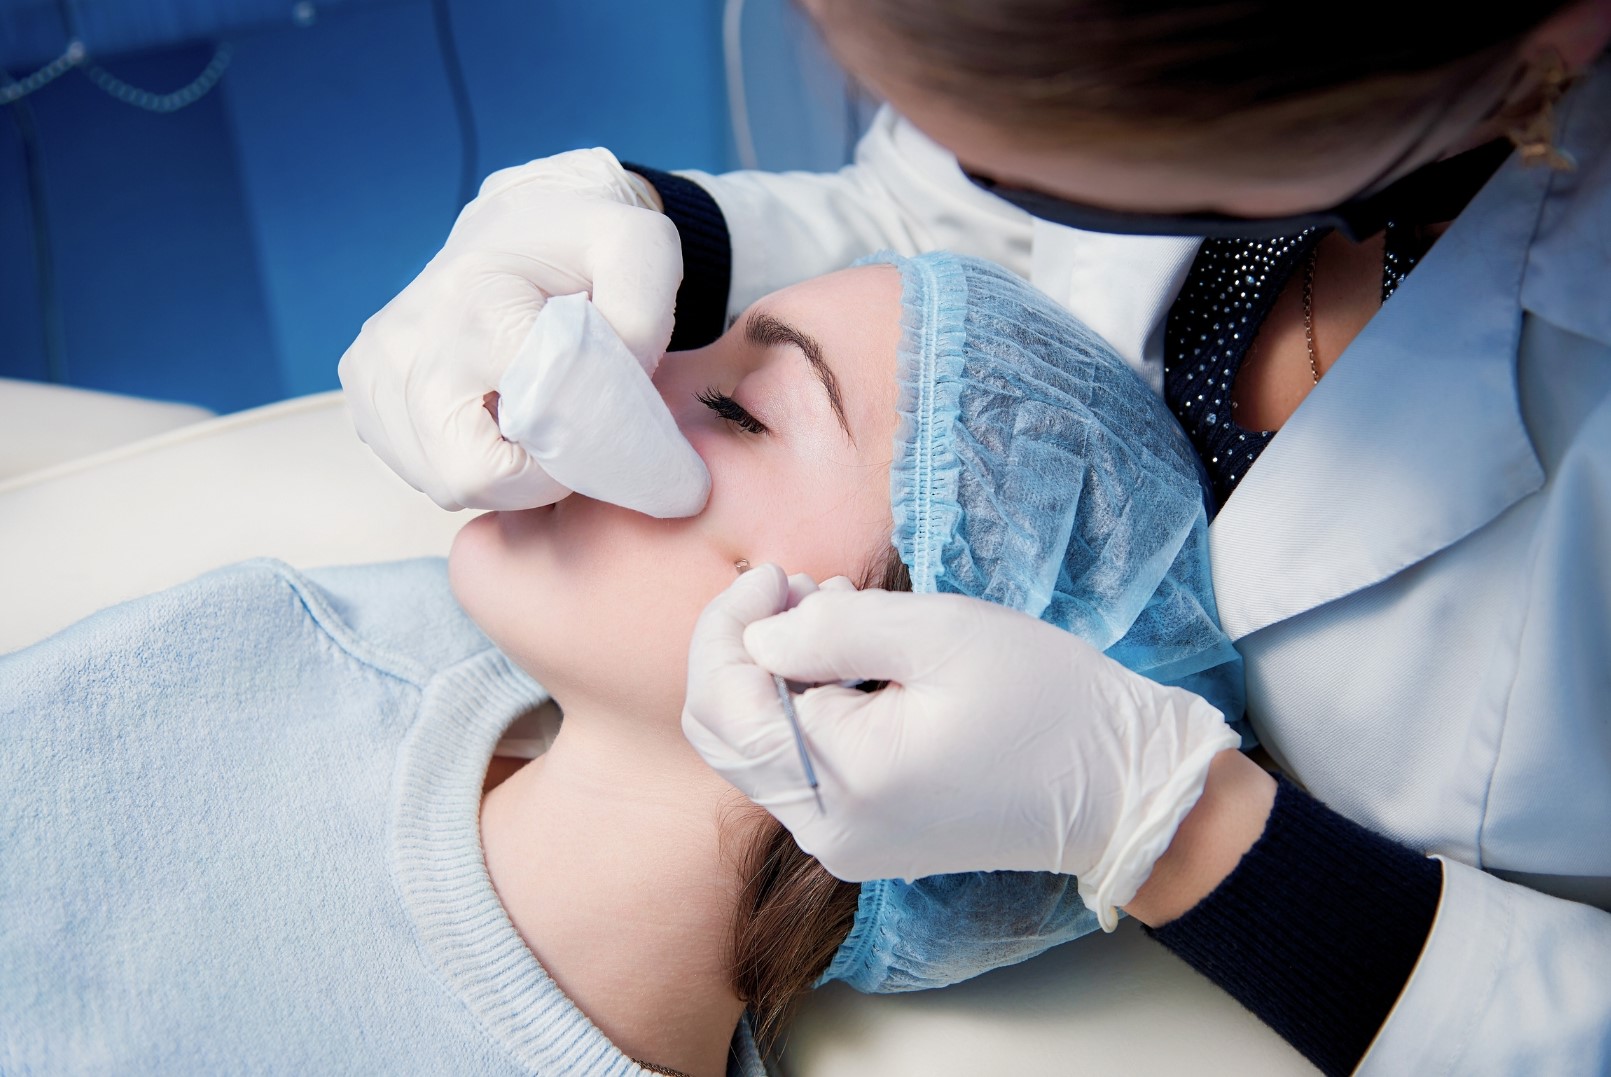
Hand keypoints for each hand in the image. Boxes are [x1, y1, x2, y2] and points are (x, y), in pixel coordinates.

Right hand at [338, 148, 681, 510]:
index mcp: (477, 301)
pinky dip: (464, 462)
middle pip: (468, 475)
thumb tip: (613, 393)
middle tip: (570, 435)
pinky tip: (492, 418)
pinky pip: (418, 470)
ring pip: (442, 482)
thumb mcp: (642, 252)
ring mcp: (374, 366)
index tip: (605, 421)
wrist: (519, 225)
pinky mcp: (363, 390)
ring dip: (502, 473)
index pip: (529, 426)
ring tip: (535, 419)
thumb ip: (641, 319)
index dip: (578, 448)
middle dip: (535, 476)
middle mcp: (409, 336)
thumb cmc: (586, 244)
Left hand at [681, 566, 1240, 928]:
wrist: (1117, 785)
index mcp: (843, 783)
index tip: (776, 575)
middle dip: (742, 649)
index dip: (729, 625)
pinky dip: (801, 708)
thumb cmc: (1044, 700)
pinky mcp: (860, 838)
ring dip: (772, 676)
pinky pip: (797, 769)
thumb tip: (754, 635)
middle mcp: (827, 830)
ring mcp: (841, 843)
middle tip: (796, 589)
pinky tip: (846, 665)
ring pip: (755, 749)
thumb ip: (830, 629)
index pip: (725, 702)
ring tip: (830, 615)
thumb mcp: (938, 634)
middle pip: (725, 732)